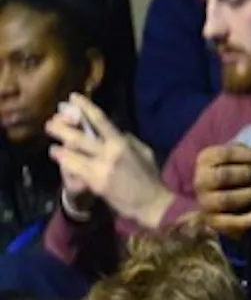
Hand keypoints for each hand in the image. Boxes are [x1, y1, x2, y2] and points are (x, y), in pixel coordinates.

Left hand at [46, 93, 173, 227]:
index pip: (100, 120)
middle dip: (62, 128)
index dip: (85, 107)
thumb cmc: (149, 176)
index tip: (73, 97)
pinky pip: (74, 169)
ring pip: (73, 153)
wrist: (150, 202)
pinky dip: (64, 162)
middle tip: (50, 123)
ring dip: (60, 148)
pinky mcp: (95, 182)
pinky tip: (59, 159)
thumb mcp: (144, 152)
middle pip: (79, 136)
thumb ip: (128, 140)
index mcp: (122, 142)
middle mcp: (109, 152)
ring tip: (53, 146)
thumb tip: (115, 131)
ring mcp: (101, 167)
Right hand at [194, 144, 250, 237]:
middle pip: (224, 176)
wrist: (225, 201)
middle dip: (249, 174)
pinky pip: (231, 223)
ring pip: (227, 199)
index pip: (225, 154)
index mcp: (205, 160)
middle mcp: (201, 181)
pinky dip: (250, 220)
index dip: (249, 155)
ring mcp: (205, 203)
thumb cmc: (238, 171)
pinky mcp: (214, 222)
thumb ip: (249, 154)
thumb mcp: (240, 157)